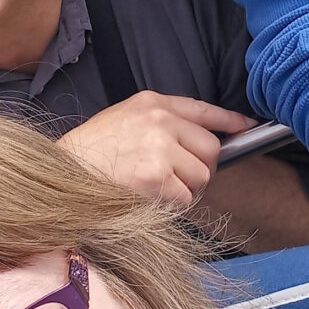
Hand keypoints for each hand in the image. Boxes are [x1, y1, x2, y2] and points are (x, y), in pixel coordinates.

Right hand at [57, 91, 254, 205]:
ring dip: (185, 189)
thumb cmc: (91, 151)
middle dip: (198, 167)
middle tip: (174, 177)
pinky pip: (184, 198)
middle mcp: (159, 121)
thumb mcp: (124, 119)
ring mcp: (159, 148)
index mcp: (151, 103)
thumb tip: (195, 138)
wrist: (64, 172)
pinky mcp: (156, 177)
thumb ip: (160, 122)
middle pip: (210, 149)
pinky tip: (147, 197)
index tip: (244, 125)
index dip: (228, 120)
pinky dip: (170, 205)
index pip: (202, 108)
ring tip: (154, 186)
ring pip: (201, 176)